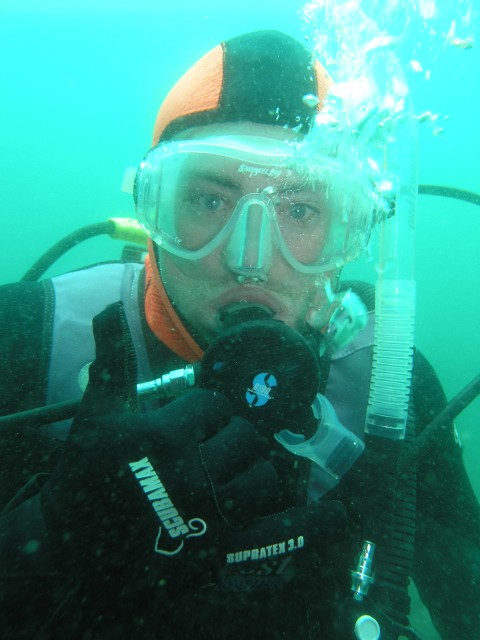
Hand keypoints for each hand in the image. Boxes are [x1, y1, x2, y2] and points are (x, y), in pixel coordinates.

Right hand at [42, 302, 345, 595]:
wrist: (69, 548)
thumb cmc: (83, 475)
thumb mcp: (96, 414)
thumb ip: (111, 359)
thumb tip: (108, 307)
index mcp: (169, 435)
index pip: (213, 408)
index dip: (199, 414)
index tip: (183, 427)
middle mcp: (195, 473)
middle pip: (243, 441)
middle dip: (225, 441)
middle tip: (200, 453)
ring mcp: (210, 515)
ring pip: (261, 480)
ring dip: (249, 473)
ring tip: (225, 476)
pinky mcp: (218, 551)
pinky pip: (275, 536)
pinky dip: (309, 526)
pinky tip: (335, 514)